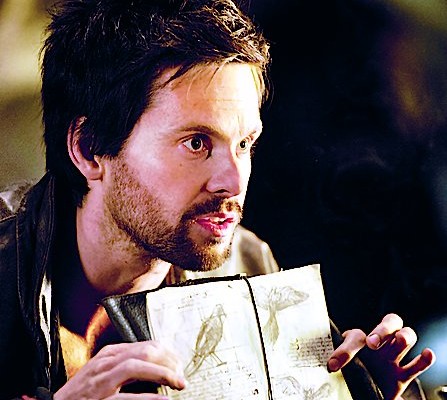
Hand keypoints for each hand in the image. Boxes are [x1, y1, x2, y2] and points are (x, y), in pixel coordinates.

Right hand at [54, 341, 185, 399]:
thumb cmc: (83, 392)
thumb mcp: (105, 371)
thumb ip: (127, 365)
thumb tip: (156, 365)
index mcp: (111, 354)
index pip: (146, 345)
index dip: (168, 353)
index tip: (179, 363)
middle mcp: (107, 362)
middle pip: (145, 351)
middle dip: (169, 361)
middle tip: (181, 374)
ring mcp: (102, 380)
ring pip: (137, 366)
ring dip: (163, 373)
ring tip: (178, 382)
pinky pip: (127, 396)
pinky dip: (148, 397)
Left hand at [327, 313, 435, 399]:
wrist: (364, 390)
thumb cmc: (352, 371)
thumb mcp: (343, 364)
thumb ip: (340, 360)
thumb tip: (330, 365)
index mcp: (361, 339)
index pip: (356, 336)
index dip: (344, 350)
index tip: (334, 365)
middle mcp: (380, 344)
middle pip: (390, 322)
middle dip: (383, 329)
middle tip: (372, 342)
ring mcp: (393, 358)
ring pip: (407, 336)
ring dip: (405, 336)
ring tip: (400, 340)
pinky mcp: (403, 375)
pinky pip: (417, 365)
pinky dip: (425, 359)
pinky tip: (426, 353)